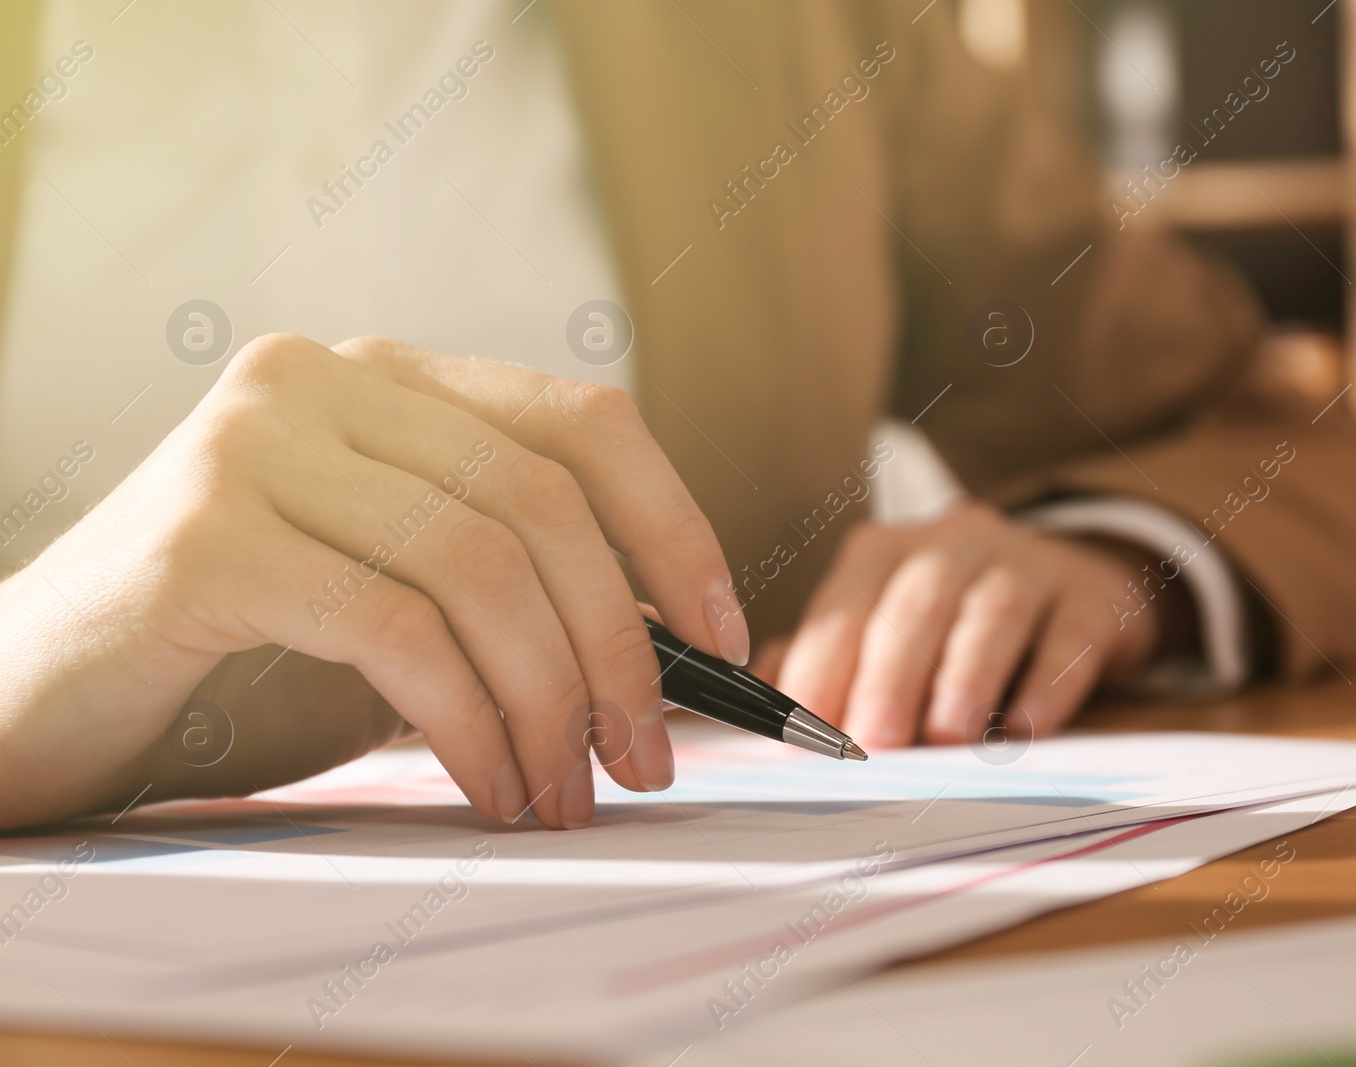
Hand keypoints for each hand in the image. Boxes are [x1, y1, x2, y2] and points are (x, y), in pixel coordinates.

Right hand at [0, 334, 748, 830]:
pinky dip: (468, 722)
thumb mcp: (406, 599)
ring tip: (561, 792)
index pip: (585, 423)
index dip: (676, 530)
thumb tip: (670, 655)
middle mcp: (328, 380)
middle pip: (544, 505)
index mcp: (394, 379)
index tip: (727, 638)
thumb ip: (515, 592)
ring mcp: (257, 445)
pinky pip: (394, 631)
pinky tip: (488, 783)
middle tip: (645, 759)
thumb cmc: (246, 654)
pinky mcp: (204, 536)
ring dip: (548, 704)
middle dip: (618, 650)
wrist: (40, 691)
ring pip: (479, 568)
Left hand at [756, 503, 1162, 748]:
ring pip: (992, 608)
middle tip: (874, 740)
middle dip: (888, 673)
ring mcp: (1028, 563)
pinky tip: (1025, 726)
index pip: (844, 606)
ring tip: (948, 733)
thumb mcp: (882, 630)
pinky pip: (1070, 634)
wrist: (1074, 584)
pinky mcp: (1091, 598)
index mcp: (886, 552)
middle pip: (915, 600)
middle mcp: (953, 543)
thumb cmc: (954, 625)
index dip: (822, 668)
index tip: (803, 735)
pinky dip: (1047, 682)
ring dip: (966, 674)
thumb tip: (759, 708)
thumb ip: (820, 662)